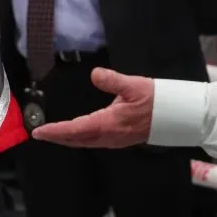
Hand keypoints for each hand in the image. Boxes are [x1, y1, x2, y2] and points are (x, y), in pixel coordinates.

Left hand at [31, 68, 153, 147]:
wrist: (176, 116)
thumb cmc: (155, 99)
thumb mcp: (133, 85)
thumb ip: (112, 80)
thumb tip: (95, 74)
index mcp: (108, 123)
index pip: (76, 129)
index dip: (57, 131)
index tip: (40, 132)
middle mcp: (108, 135)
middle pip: (77, 139)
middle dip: (58, 137)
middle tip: (40, 134)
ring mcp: (114, 139)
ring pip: (85, 142)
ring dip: (68, 139)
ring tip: (53, 134)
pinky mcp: (119, 139)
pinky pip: (93, 141)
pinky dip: (80, 138)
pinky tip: (76, 134)